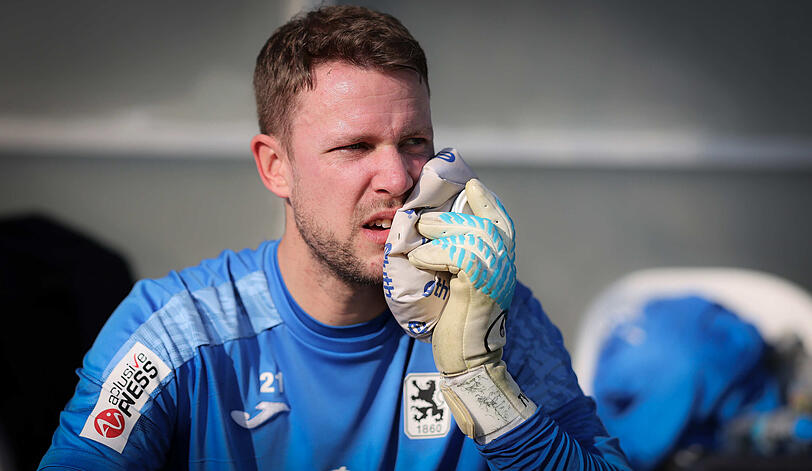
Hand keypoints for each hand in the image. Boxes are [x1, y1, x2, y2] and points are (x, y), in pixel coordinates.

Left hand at [409, 178, 536, 442]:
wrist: (465, 360)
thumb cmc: (456, 321)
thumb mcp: (459, 282)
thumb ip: (457, 256)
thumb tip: (432, 226)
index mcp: (502, 261)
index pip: (500, 220)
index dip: (486, 199)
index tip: (469, 184)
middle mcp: (504, 267)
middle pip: (487, 222)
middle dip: (456, 211)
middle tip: (427, 213)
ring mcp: (495, 278)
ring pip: (474, 235)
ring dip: (442, 228)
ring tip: (419, 230)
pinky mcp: (479, 290)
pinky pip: (459, 257)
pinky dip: (435, 253)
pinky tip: (417, 257)